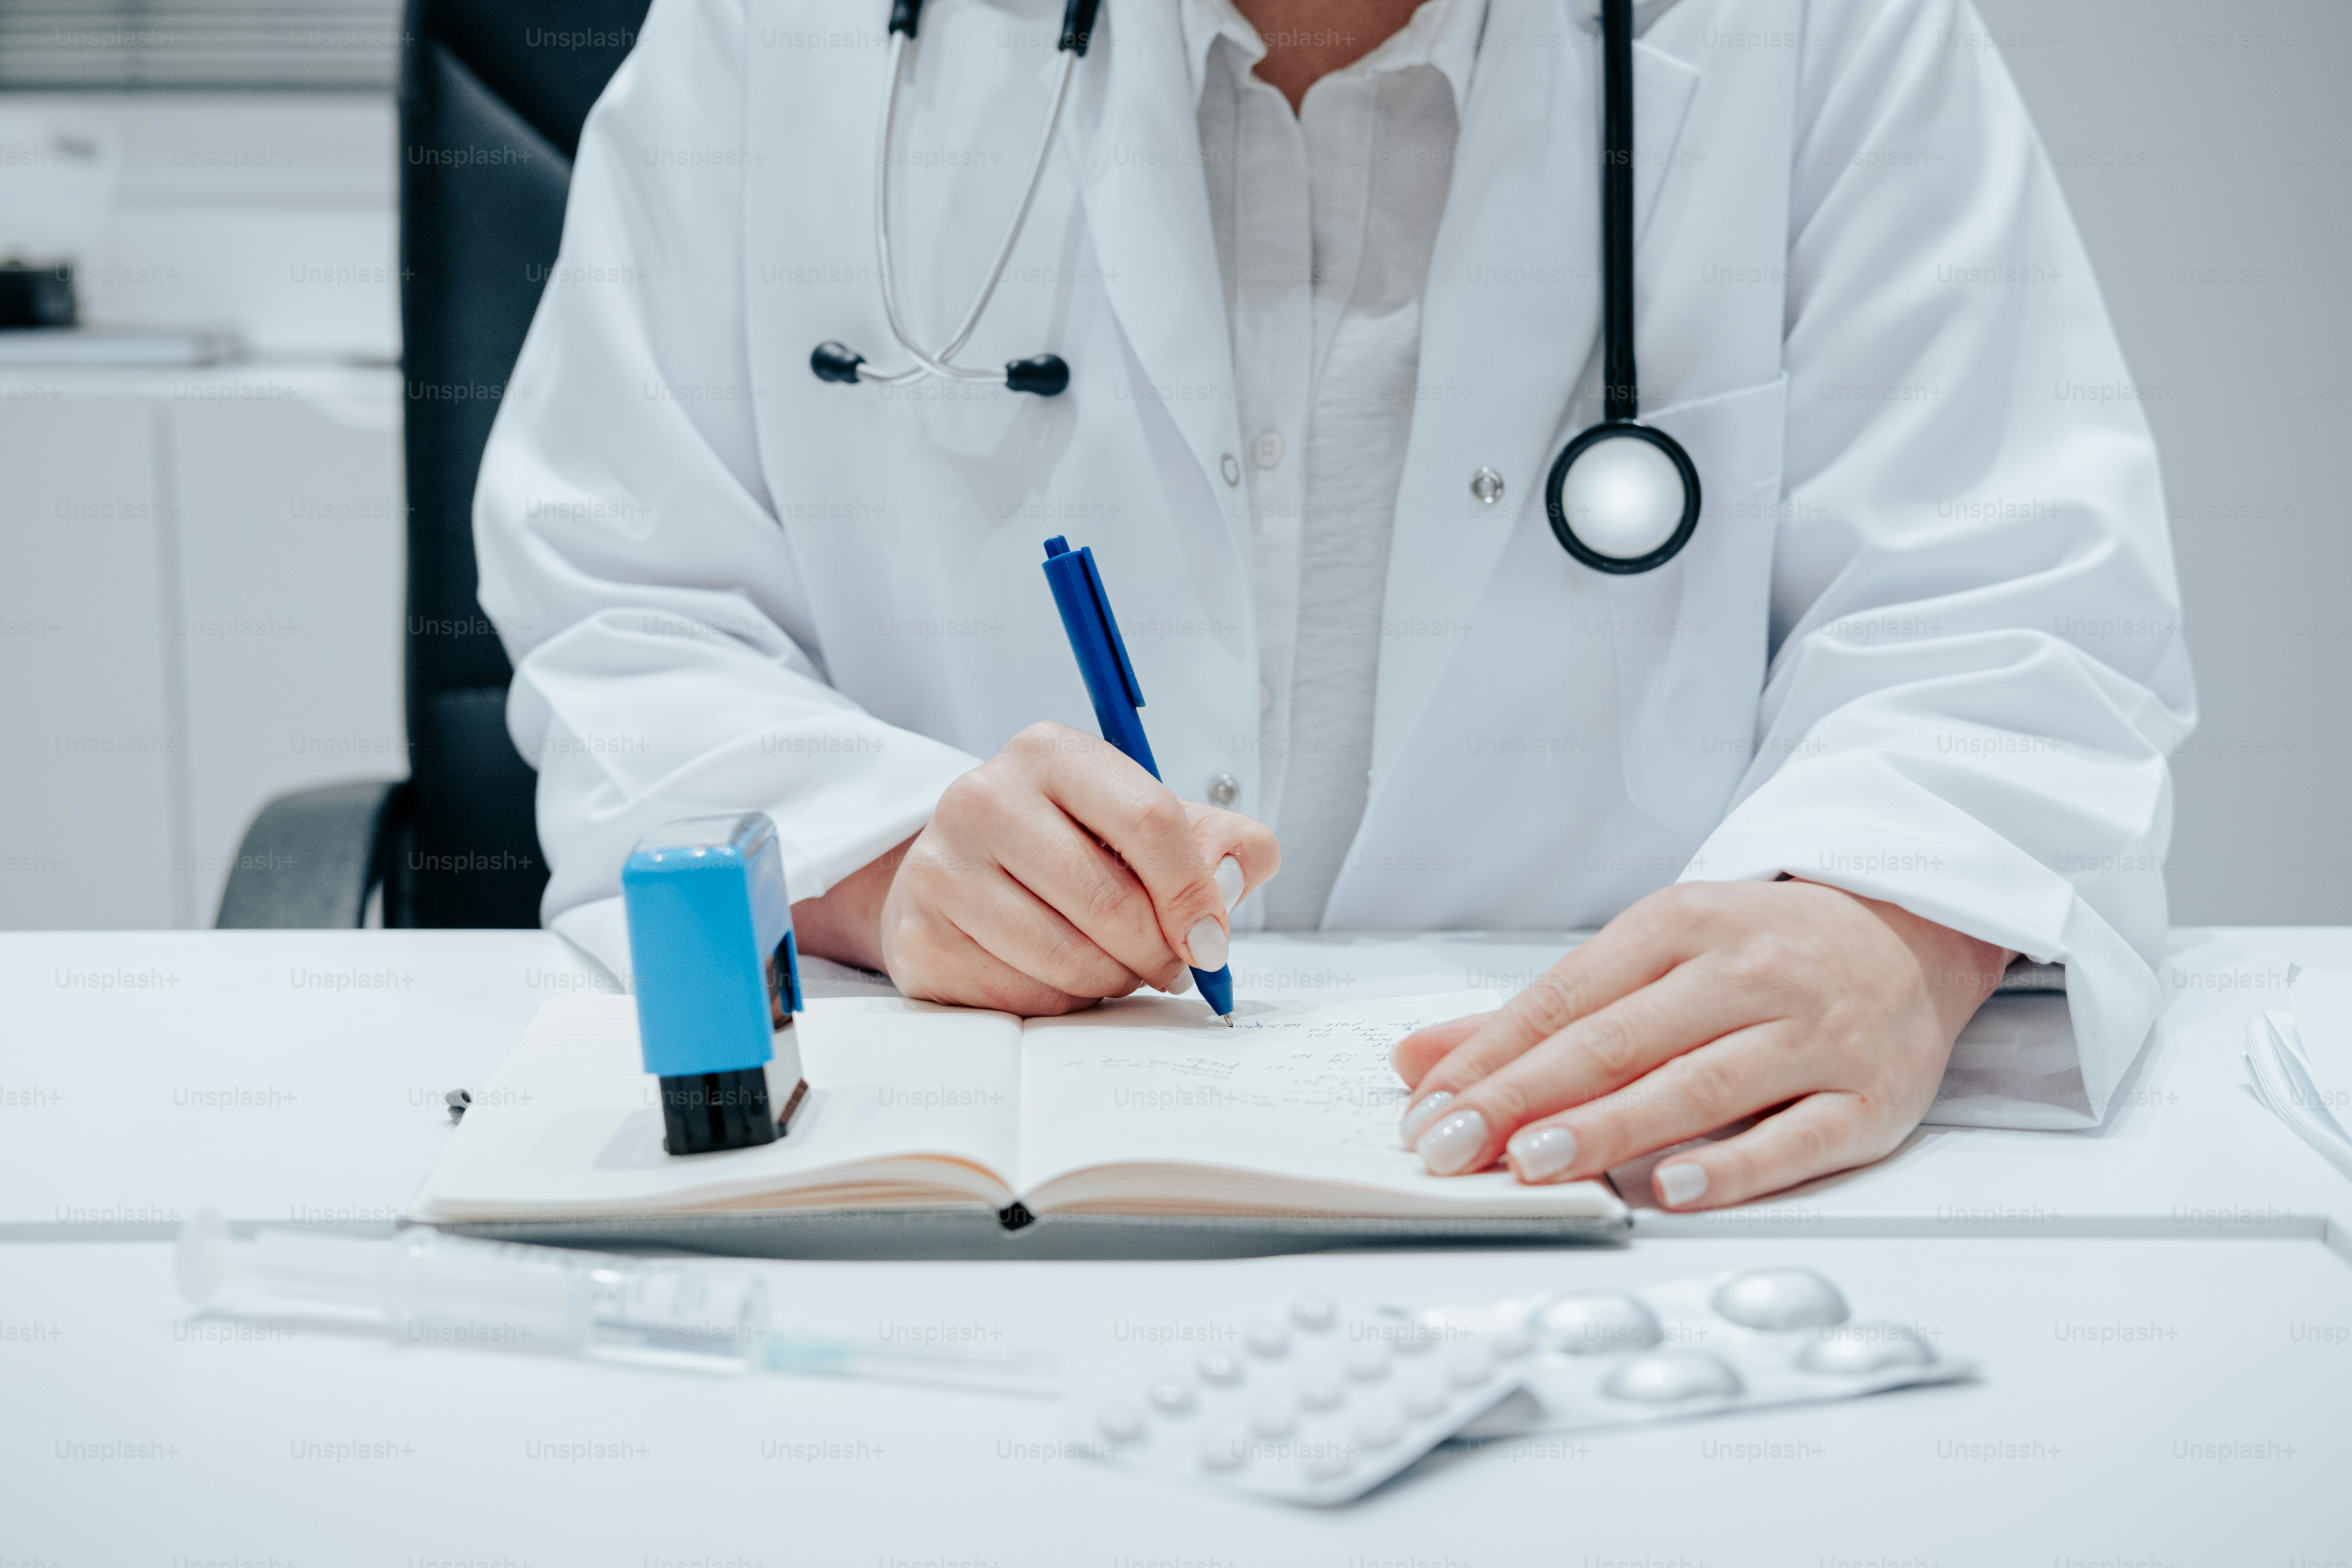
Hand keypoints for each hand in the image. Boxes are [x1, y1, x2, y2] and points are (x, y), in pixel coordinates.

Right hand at [793, 722, 1276, 1014]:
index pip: (1148, 820)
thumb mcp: (1145, 825)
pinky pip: (1021, 997)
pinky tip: (1057, 977)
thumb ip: (1217, 840)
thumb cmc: (1069, 848)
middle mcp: (983, 797)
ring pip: (1067, 958)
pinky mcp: (919, 935)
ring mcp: (941, 866)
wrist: (962, 875)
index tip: (1212, 941)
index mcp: (1049, 753)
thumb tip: (1242, 865)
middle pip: (1111, 902)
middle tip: (1169, 965)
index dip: (1193, 893)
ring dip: (1112, 981)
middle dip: (1157, 952)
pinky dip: (1058, 1003)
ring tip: (1116, 967)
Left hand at [1391, 880, 2012, 1208]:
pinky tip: (1670, 1188)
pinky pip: (1795, 1136)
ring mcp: (1812, 1034)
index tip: (1426, 1109)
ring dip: (1610, 1127)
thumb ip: (1535, 1015)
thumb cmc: (1761, 951)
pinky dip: (1733, 1165)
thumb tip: (1420, 1059)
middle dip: (1526, 1096)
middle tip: (1455, 1144)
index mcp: (1682, 926)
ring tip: (1534, 1162)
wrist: (1913, 929)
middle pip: (1619, 1039)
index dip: (1489, 1057)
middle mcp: (1747, 973)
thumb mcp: (1649, 955)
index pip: (1565, 997)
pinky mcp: (1869, 1097)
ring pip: (1698, 1084)